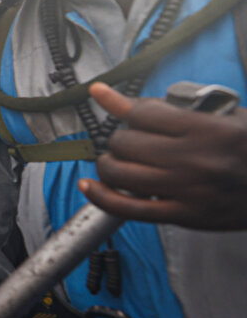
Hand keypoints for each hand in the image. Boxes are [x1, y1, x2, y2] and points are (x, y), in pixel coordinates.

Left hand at [78, 82, 246, 228]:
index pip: (142, 113)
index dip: (124, 108)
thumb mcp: (227, 115)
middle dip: (120, 138)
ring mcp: (187, 190)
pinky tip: (90, 186)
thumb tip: (123, 101)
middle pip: (125, 142)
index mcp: (206, 129)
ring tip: (116, 160)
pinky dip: (102, 197)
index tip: (115, 104)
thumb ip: (178, 108)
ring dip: (109, 164)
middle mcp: (193, 159)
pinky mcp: (184, 216)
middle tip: (130, 140)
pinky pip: (129, 209)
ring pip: (120, 173)